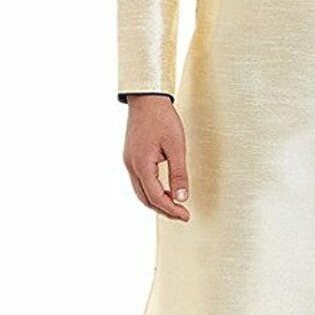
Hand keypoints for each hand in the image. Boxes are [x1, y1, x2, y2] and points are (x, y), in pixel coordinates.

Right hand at [122, 95, 190, 220]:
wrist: (147, 99)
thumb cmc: (162, 118)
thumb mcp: (176, 146)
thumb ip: (178, 173)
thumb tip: (181, 197)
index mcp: (141, 165)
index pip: (156, 197)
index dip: (171, 209)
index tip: (186, 215)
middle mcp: (131, 166)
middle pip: (146, 199)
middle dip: (164, 210)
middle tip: (182, 215)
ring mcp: (129, 162)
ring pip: (141, 192)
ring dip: (157, 202)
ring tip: (175, 206)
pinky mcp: (131, 157)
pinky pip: (139, 181)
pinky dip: (151, 191)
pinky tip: (163, 191)